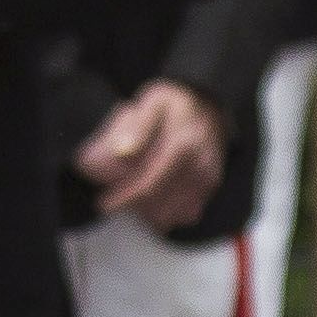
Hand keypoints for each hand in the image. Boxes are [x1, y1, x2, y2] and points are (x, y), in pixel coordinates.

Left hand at [75, 80, 229, 232]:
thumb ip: (138, 125)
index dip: (124, 199)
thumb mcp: (154, 101)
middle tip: (113, 202)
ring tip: (131, 201)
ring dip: (148, 214)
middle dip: (132, 209)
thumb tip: (122, 151)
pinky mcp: (210, 188)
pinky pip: (186, 213)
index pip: (149, 185)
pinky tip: (152, 204)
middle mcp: (199, 166)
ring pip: (172, 214)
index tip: (104, 202)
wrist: (212, 106)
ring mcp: (207, 179)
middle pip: (160, 205)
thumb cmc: (176, 105)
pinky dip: (167, 214)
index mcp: (183, 145)